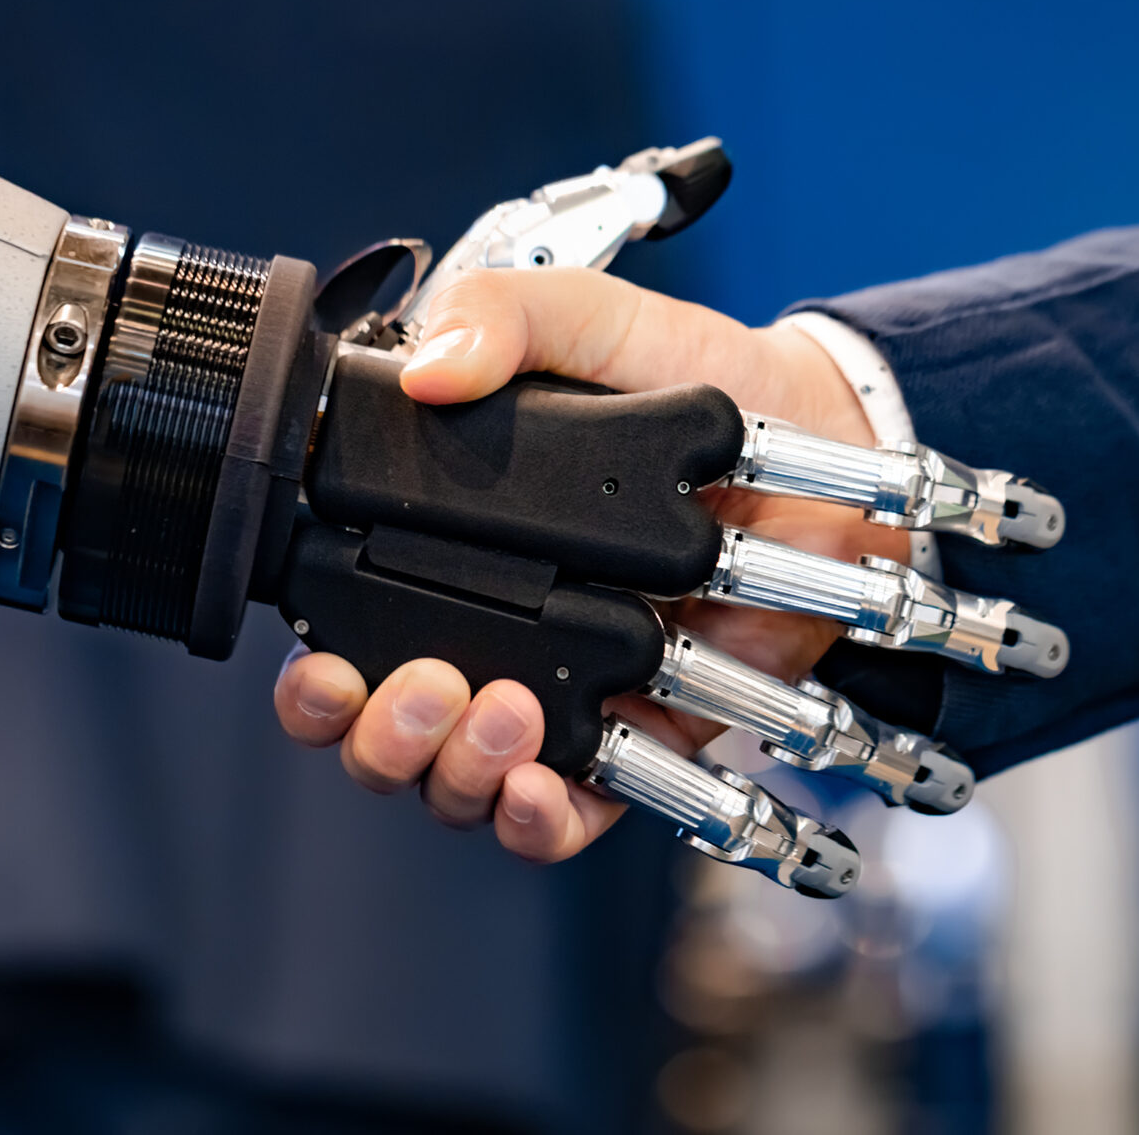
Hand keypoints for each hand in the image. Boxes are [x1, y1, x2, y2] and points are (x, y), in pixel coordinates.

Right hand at [273, 268, 904, 861]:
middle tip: (428, 690)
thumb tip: (427, 368)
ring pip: (459, 784)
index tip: (324, 665)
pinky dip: (540, 822)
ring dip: (459, 772)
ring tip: (505, 717)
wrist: (827, 432)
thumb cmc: (698, 373)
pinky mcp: (634, 737)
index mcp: (445, 544)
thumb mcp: (594, 319)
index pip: (334, 632)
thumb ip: (506, 316)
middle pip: (382, 735)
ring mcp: (558, 693)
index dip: (311, 675)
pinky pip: (567, 817)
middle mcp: (485, 632)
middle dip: (380, 738)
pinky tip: (544, 789)